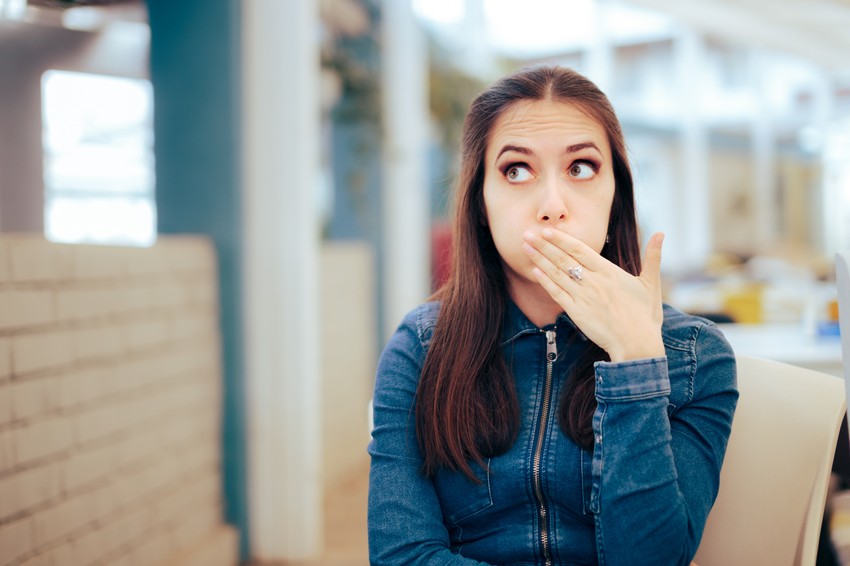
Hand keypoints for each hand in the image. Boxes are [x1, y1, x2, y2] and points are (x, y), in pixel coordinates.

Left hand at [522, 229, 665, 361]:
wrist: (637, 345)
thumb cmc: (645, 316)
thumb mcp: (651, 283)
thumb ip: (653, 257)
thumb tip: (662, 233)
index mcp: (609, 272)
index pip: (580, 250)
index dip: (562, 239)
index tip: (547, 231)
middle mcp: (594, 282)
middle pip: (564, 259)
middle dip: (544, 245)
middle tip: (527, 234)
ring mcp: (583, 297)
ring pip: (557, 274)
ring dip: (539, 259)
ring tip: (525, 247)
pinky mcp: (577, 313)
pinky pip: (557, 294)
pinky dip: (545, 281)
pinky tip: (534, 271)